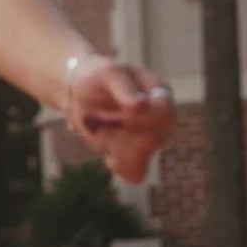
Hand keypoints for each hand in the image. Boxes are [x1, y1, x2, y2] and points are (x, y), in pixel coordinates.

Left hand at [64, 51, 174, 184]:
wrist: (83, 91)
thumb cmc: (100, 76)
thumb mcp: (109, 74)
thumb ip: (124, 88)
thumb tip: (143, 105)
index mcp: (161, 94)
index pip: (163, 114)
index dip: (136, 120)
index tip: (109, 114)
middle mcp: (162, 119)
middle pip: (153, 140)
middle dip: (116, 132)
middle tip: (92, 118)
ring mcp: (152, 139)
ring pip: (141, 157)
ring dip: (112, 146)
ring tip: (96, 128)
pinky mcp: (138, 155)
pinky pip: (136, 172)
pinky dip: (118, 165)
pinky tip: (107, 153)